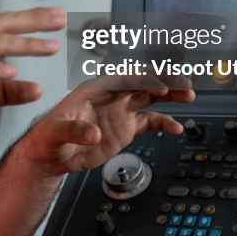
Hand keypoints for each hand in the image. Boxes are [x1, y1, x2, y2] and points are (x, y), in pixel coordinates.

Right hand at [0, 7, 66, 148]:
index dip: (32, 20)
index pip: (6, 26)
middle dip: (35, 20)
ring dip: (25, 44)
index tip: (57, 17)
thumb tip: (36, 89)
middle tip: (62, 18)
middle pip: (4, 25)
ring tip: (50, 46)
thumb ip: (7, 92)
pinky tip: (14, 72)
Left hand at [19, 79, 195, 176]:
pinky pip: (149, 122)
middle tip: (183, 84)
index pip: (122, 79)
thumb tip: (93, 134)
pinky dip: (164, 123)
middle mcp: (110, 97)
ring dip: (169, 96)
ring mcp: (119, 111)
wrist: (50, 156)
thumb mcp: (55, 133)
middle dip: (162, 82)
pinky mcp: (124, 128)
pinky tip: (177, 127)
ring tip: (189, 96)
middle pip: (140, 84)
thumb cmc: (47, 138)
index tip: (158, 86)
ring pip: (149, 98)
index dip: (141, 81)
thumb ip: (74, 131)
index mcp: (93, 90)